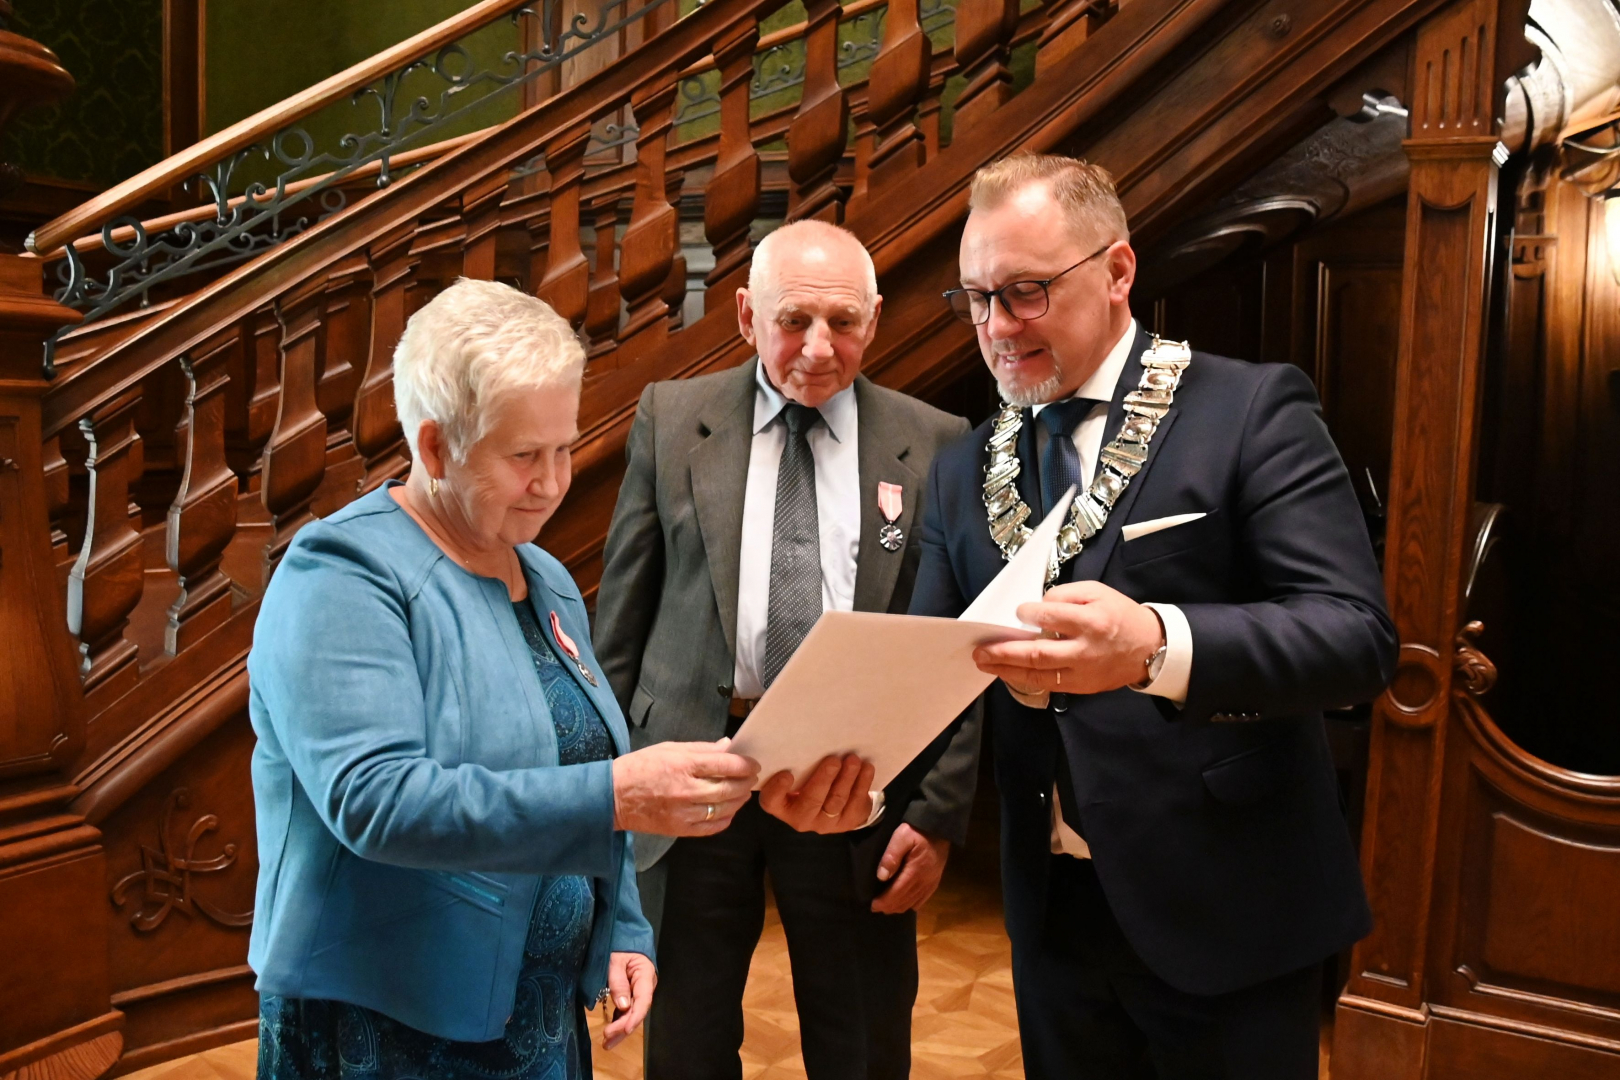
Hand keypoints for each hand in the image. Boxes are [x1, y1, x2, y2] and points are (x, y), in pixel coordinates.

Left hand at [601, 951, 655, 1049]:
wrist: (621, 935)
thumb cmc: (618, 944)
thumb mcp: (615, 960)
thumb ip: (618, 982)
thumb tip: (623, 1007)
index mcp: (645, 975)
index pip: (643, 1001)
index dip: (635, 1017)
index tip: (625, 1029)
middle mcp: (644, 986)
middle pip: (637, 1011)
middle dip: (623, 1027)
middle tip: (607, 1039)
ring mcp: (637, 991)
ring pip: (631, 1014)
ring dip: (620, 1029)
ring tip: (607, 1044)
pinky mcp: (629, 994)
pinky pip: (625, 1011)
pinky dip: (618, 1022)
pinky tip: (610, 1034)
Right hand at [611, 740, 758, 835]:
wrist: (613, 797)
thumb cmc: (641, 767)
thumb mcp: (669, 748)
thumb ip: (701, 749)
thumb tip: (728, 747)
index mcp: (683, 765)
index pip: (725, 765)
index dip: (745, 764)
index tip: (753, 764)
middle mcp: (686, 790)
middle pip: (729, 788)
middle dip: (746, 782)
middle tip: (752, 778)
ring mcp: (684, 812)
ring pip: (724, 809)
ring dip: (739, 800)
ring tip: (742, 792)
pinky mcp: (680, 829)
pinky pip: (712, 827)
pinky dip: (725, 819)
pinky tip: (728, 810)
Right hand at [758, 754, 875, 833]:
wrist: (834, 801)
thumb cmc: (808, 780)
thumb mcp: (798, 774)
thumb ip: (796, 764)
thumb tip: (805, 734)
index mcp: (782, 805)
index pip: (772, 801)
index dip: (777, 789)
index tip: (787, 774)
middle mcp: (801, 817)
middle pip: (811, 801)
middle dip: (823, 779)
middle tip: (833, 760)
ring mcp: (825, 823)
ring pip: (836, 802)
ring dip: (846, 779)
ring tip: (853, 760)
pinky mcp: (847, 822)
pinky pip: (856, 804)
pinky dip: (862, 784)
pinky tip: (866, 768)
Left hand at [870, 823, 949, 913]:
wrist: (940, 828)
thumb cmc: (918, 831)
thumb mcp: (901, 837)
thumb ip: (891, 856)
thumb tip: (881, 877)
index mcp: (914, 872)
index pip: (897, 893)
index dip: (884, 902)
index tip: (873, 905)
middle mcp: (924, 882)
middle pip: (904, 901)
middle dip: (889, 907)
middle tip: (876, 908)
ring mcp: (931, 883)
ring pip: (913, 903)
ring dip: (899, 907)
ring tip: (887, 907)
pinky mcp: (935, 882)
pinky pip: (922, 900)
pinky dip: (911, 905)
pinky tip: (904, 904)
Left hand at [972, 582, 1162, 695]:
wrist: (1149, 648)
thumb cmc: (1119, 615)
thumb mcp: (1098, 592)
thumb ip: (1065, 595)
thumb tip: (1035, 607)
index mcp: (1092, 621)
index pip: (1052, 618)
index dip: (1029, 614)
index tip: (1016, 611)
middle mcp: (1086, 650)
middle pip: (1039, 653)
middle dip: (1005, 652)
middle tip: (980, 650)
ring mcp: (1083, 672)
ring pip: (1039, 674)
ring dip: (1007, 669)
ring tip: (985, 663)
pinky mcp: (1081, 687)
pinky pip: (1047, 684)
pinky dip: (1024, 678)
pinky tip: (1007, 672)